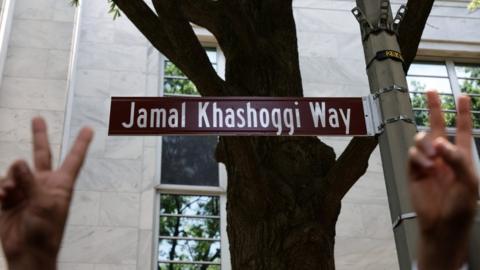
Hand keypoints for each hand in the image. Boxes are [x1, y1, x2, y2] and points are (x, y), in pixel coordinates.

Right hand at [0, 118, 92, 269]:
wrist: (28, 252)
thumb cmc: (45, 231)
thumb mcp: (44, 204)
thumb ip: (31, 181)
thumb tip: (18, 161)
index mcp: (61, 184)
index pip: (73, 159)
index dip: (81, 143)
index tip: (89, 129)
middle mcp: (44, 183)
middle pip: (42, 154)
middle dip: (39, 136)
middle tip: (37, 119)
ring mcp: (26, 189)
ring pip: (15, 170)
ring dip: (11, 179)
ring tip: (12, 193)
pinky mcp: (10, 198)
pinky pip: (3, 184)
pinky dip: (2, 189)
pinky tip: (2, 197)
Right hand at [408, 91, 477, 269]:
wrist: (442, 223)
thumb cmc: (462, 204)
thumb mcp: (468, 181)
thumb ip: (456, 158)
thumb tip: (439, 142)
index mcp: (461, 155)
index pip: (461, 129)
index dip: (463, 113)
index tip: (463, 96)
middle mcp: (443, 155)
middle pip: (437, 126)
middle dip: (435, 108)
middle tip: (431, 91)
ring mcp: (427, 162)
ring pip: (421, 139)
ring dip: (425, 143)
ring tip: (432, 157)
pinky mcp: (414, 170)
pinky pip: (412, 155)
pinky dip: (418, 157)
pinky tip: (424, 165)